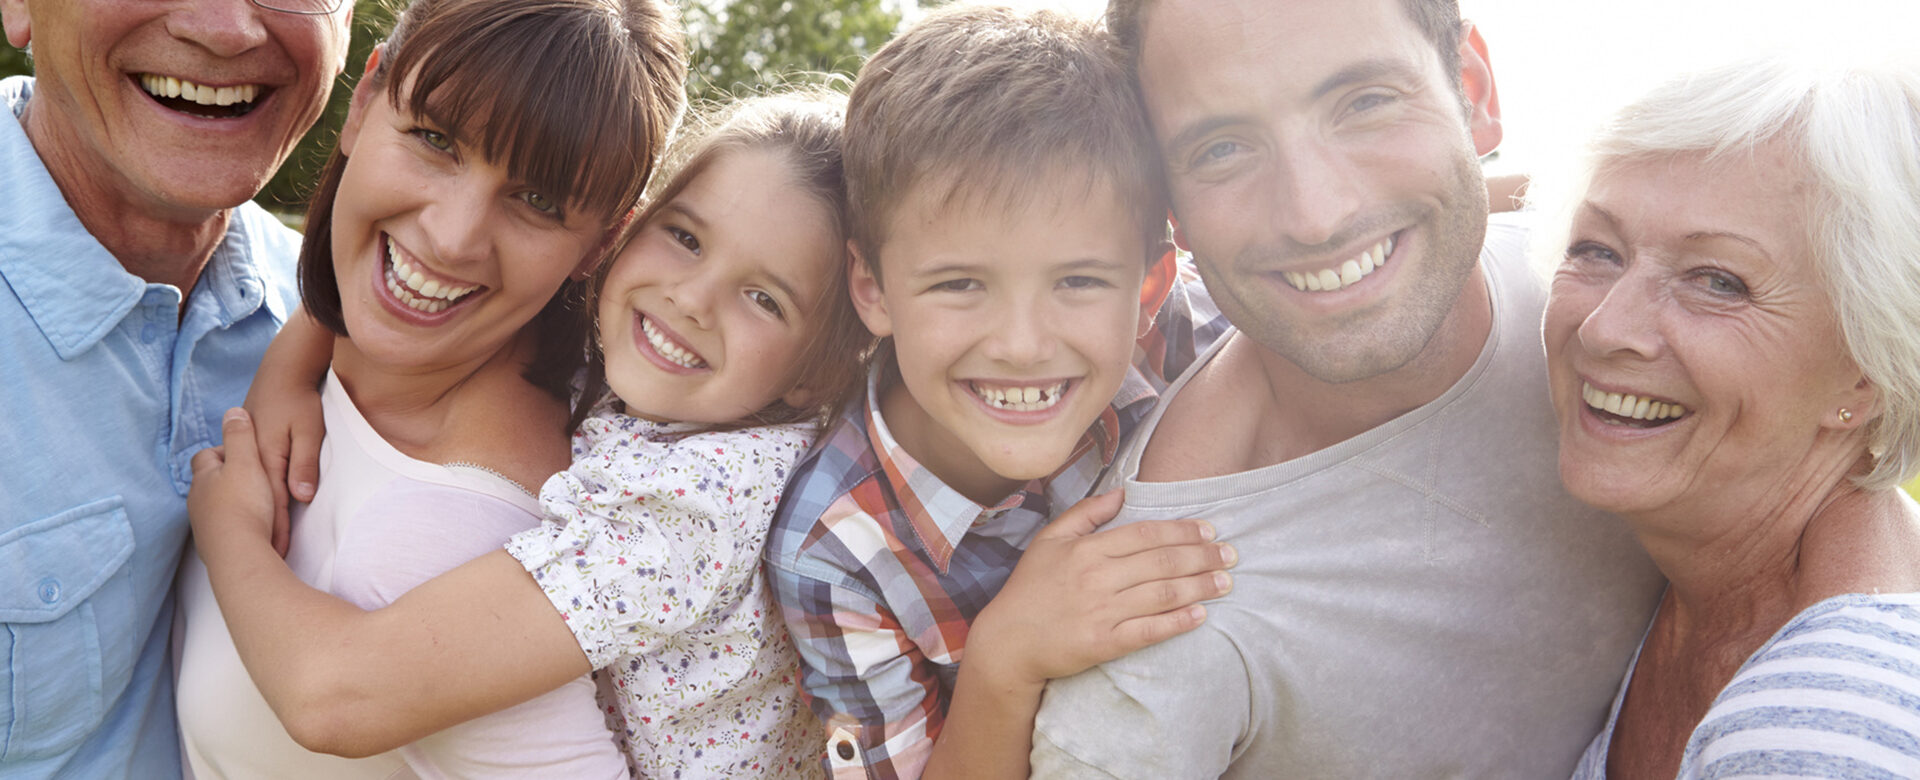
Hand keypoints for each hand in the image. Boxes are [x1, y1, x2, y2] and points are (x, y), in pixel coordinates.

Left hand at [188, 409, 279, 552]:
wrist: (240, 556)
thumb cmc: (245, 505)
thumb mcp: (247, 461)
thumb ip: (240, 435)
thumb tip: (233, 412)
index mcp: (205, 478)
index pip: (205, 455)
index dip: (223, 450)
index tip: (244, 453)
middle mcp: (198, 501)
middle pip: (208, 483)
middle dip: (226, 479)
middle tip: (252, 479)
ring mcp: (204, 526)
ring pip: (215, 508)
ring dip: (231, 504)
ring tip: (256, 505)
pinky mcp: (215, 549)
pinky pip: (223, 531)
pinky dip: (235, 526)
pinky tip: (253, 529)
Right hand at [243, 348, 326, 556]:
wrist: (280, 372)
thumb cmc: (297, 400)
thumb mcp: (307, 429)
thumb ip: (304, 461)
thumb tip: (301, 496)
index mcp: (264, 458)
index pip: (274, 502)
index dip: (278, 530)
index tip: (282, 555)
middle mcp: (249, 460)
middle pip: (257, 504)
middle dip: (264, 534)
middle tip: (272, 564)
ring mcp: (244, 456)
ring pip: (246, 495)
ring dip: (253, 520)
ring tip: (259, 550)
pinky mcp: (245, 451)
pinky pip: (244, 483)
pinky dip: (248, 501)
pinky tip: (246, 517)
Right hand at [966, 490, 1235, 688]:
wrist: (1008, 642)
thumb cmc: (1029, 589)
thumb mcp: (1049, 540)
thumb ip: (1086, 513)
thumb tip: (1121, 492)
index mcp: (1087, 549)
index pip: (1146, 534)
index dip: (1182, 531)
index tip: (1210, 531)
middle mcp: (1098, 577)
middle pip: (1162, 562)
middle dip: (1202, 557)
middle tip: (1231, 555)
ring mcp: (1102, 611)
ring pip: (1162, 594)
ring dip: (1199, 586)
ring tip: (1226, 582)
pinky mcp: (1104, 643)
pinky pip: (1149, 630)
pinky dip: (1177, 622)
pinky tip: (1200, 615)